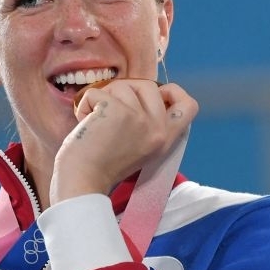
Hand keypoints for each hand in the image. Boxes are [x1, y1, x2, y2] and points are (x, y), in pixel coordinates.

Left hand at [50, 79, 196, 204]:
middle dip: (127, 91)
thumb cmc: (103, 166)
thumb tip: (142, 92)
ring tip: (96, 121)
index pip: (189, 106)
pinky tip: (85, 122)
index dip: (174, 92)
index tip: (158, 94)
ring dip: (104, 98)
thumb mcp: (141, 148)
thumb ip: (150, 124)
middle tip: (112, 112)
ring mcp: (139, 119)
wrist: (81, 184)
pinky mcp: (116, 111)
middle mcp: (158, 129)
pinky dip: (85, 103)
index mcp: (166, 140)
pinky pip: (96, 92)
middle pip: (150, 86)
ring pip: (122, 85)